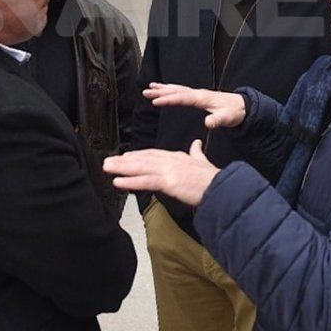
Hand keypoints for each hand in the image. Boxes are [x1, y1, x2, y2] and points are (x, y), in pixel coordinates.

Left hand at [104, 140, 218, 205]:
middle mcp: (171, 161)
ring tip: (107, 168)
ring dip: (122, 168)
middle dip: (124, 161)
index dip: (137, 155)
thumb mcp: (202, 161)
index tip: (125, 157)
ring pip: (141, 168)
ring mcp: (169, 170)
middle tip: (108, 162)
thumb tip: (196, 143)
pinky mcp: (169, 182)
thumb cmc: (213, 179)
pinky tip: (118, 182)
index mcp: (177, 157)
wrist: (222, 187)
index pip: (153, 154)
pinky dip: (131, 181)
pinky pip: (146, 181)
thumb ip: (196, 152)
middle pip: (143, 159)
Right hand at [143, 82, 246, 128]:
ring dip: (163, 89)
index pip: (181, 97)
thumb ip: (217, 120)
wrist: (242, 106)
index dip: (168, 99)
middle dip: (160, 92)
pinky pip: (181, 91)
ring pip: (177, 89)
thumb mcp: (227, 118)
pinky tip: (164, 90)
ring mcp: (198, 94)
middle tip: (146, 92)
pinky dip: (171, 89)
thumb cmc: (234, 112)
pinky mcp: (198, 96)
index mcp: (202, 98)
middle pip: (176, 91)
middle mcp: (198, 94)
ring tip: (149, 88)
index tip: (155, 101)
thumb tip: (208, 123)